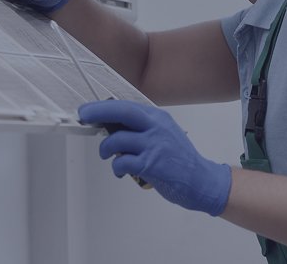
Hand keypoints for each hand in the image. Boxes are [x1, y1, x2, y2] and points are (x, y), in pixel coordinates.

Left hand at [78, 100, 230, 216]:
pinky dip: (116, 167)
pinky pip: (123, 162)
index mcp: (157, 118)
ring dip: (106, 148)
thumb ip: (140, 129)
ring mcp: (155, 145)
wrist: (202, 181)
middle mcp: (156, 127)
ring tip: (107, 155)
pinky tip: (120, 171)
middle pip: (122, 112)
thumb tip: (109, 125)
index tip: (87, 110)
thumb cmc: (179, 160)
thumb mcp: (163, 135)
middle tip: (84, 117)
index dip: (103, 106)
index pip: (126, 105)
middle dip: (98, 112)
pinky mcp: (152, 164)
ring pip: (118, 139)